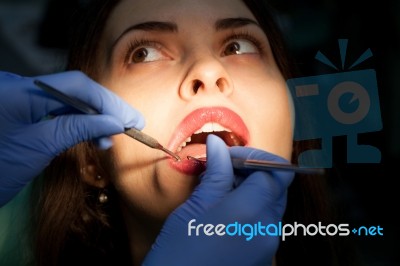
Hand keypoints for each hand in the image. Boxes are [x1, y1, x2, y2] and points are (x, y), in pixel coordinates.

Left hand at [0, 70, 144, 205]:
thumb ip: (78, 129)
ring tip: (109, 138)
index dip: (108, 102)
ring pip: (67, 101)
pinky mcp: (20, 111)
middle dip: (104, 108)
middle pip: (73, 90)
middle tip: (130, 125)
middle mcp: (20, 87)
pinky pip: (55, 111)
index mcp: (20, 91)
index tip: (131, 119)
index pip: (76, 86)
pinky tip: (91, 136)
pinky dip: (76, 123)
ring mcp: (19, 98)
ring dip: (92, 117)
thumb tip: (114, 122)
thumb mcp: (39, 149)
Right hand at [143, 135, 294, 265]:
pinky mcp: (261, 256)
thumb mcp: (195, 206)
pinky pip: (264, 223)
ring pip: (271, 203)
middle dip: (254, 171)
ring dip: (251, 189)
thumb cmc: (178, 253)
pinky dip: (250, 208)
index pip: (275, 170)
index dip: (254, 156)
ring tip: (220, 189)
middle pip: (277, 186)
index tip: (230, 154)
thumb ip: (216, 172)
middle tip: (225, 168)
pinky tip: (224, 210)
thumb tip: (218, 144)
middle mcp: (268, 228)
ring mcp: (267, 245)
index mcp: (252, 211)